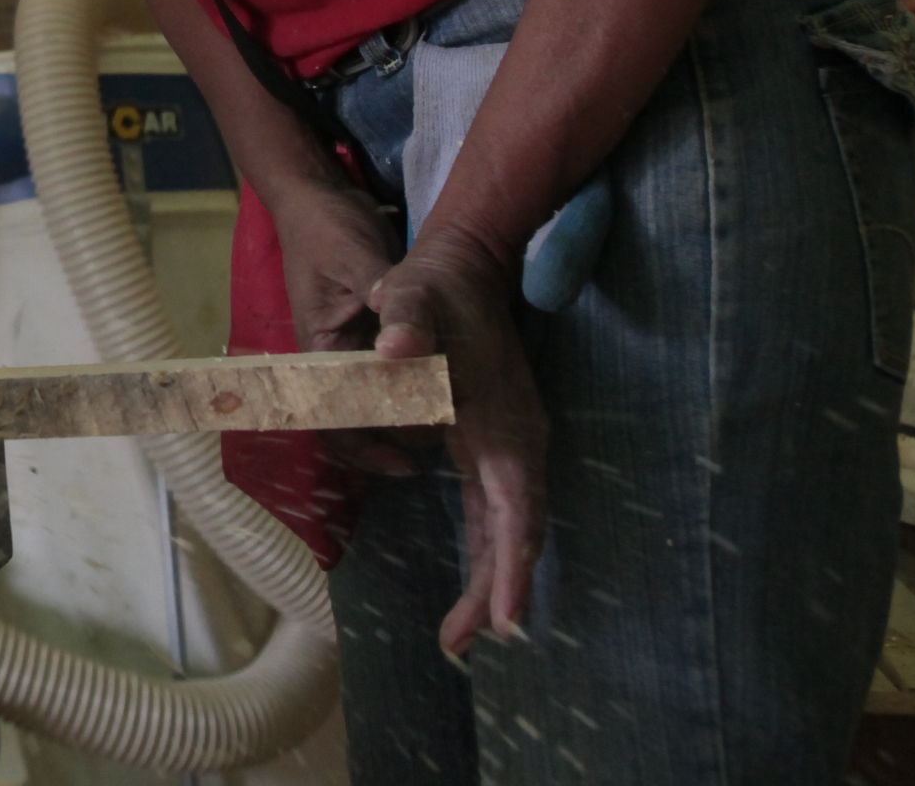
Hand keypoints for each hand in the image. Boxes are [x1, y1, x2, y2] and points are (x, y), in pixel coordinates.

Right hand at [266, 180, 414, 475]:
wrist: (318, 197)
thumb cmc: (327, 228)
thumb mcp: (356, 256)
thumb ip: (383, 295)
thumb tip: (404, 333)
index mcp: (319, 347)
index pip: (335, 415)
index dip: (368, 446)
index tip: (409, 461)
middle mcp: (332, 356)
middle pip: (356, 417)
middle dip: (393, 439)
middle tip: (441, 450)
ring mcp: (350, 346)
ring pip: (374, 400)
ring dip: (405, 417)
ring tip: (448, 433)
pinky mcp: (368, 332)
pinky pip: (387, 375)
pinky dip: (410, 389)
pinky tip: (443, 395)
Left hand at [369, 230, 547, 658]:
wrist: (465, 267)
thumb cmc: (437, 287)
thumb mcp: (414, 294)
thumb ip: (406, 317)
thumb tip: (396, 348)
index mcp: (505, 426)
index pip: (516, 511)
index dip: (512, 567)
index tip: (507, 622)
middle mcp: (518, 446)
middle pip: (516, 535)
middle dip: (497, 592)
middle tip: (462, 646)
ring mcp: (510, 449)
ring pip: (509, 530)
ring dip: (492, 581)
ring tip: (464, 637)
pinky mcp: (495, 449)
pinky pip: (497, 514)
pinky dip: (490, 553)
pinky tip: (476, 587)